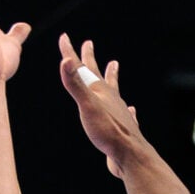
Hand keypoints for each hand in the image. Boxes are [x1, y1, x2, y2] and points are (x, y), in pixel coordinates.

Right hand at [58, 34, 144, 174]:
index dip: (70, 53)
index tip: (64, 37)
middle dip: (90, 59)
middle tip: (88, 44)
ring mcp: (118, 113)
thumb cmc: (108, 132)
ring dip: (111, 77)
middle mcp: (111, 98)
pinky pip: (125, 112)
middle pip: (99, 74)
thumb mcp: (87, 106)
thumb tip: (65, 60)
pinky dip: (125, 107)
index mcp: (100, 91)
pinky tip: (130, 109)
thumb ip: (76, 85)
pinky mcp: (122, 129)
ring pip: (113, 90)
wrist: (129, 156)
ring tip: (113, 67)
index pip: (82, 67)